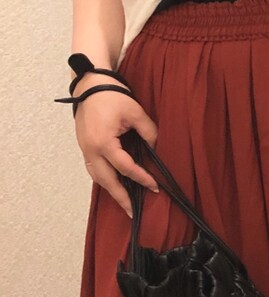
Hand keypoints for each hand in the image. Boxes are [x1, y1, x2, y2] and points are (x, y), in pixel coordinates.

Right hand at [75, 90, 159, 216]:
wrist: (89, 83)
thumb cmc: (112, 95)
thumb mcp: (135, 113)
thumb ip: (149, 133)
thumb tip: (156, 150)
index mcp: (103, 143)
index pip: (125, 168)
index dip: (142, 178)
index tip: (155, 187)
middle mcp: (91, 150)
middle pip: (106, 181)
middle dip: (120, 197)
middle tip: (133, 212)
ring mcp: (84, 149)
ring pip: (97, 177)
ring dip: (111, 190)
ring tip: (125, 203)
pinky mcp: (84, 146)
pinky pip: (94, 168)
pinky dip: (104, 179)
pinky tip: (115, 184)